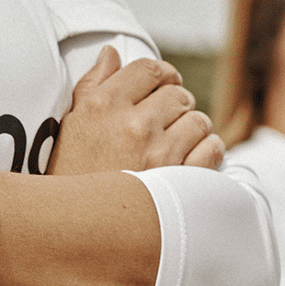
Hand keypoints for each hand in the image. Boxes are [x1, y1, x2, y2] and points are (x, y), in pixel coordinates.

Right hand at [51, 48, 224, 174]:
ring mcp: (159, 152)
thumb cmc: (71, 177)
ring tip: (176, 145)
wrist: (76, 233)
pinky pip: (213, 149)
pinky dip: (208, 153)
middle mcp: (133, 123)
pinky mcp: (180, 179)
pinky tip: (190, 161)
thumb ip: (94, 83)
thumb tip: (111, 53)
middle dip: (177, 105)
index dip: (162, 74)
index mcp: (103, 104)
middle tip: (168, 122)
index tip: (164, 86)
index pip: (150, 68)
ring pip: (199, 121)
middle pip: (179, 93)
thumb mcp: (72, 125)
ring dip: (192, 130)